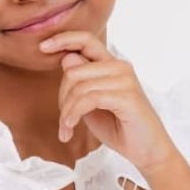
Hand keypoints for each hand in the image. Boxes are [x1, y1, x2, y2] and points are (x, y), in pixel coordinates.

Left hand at [38, 31, 176, 171]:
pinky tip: (70, 130)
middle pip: (73, 69)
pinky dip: (73, 115)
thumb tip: (66, 58)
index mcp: (112, 65)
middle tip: (64, 120)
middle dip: (62, 97)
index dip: (63, 39)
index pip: (86, 40)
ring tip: (66, 129)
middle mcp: (120, 67)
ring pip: (78, 86)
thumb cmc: (120, 127)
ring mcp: (125, 80)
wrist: (147, 151)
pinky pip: (88, 99)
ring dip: (66, 112)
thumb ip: (80, 82)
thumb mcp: (92, 104)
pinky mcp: (127, 96)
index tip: (42, 47)